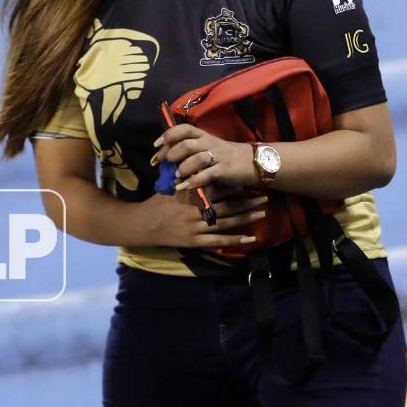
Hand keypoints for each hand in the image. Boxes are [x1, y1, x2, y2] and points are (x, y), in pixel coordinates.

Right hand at [137, 184, 267, 249]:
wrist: (143, 225)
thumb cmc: (157, 203)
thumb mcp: (169, 185)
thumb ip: (185, 177)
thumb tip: (199, 164)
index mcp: (190, 194)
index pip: (215, 188)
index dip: (233, 184)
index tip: (247, 180)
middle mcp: (195, 211)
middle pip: (226, 206)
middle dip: (246, 201)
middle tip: (264, 196)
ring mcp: (196, 228)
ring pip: (225, 222)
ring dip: (245, 218)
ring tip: (262, 213)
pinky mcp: (195, 242)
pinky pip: (219, 242)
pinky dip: (235, 240)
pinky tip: (250, 238)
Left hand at [154, 124, 257, 191]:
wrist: (254, 162)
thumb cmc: (227, 157)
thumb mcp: (210, 148)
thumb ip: (192, 151)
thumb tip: (168, 157)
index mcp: (204, 136)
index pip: (184, 129)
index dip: (168, 135)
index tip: (156, 145)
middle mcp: (210, 143)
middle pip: (186, 144)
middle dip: (172, 153)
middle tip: (163, 163)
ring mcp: (218, 156)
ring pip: (196, 158)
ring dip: (183, 168)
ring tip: (176, 176)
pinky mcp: (224, 169)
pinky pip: (206, 175)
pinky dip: (193, 181)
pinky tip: (184, 187)